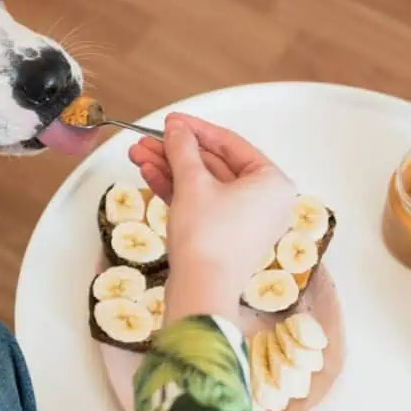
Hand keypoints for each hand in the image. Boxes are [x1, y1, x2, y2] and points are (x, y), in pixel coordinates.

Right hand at [128, 114, 294, 324]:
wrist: (200, 290)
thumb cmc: (207, 236)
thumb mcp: (192, 183)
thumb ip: (183, 149)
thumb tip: (176, 128)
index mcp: (272, 182)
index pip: (231, 144)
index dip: (196, 129)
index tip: (171, 120)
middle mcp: (264, 201)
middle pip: (214, 165)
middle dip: (175, 152)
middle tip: (146, 140)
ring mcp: (243, 220)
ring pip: (203, 185)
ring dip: (170, 169)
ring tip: (138, 156)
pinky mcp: (223, 236)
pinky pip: (201, 204)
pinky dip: (176, 191)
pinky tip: (148, 175)